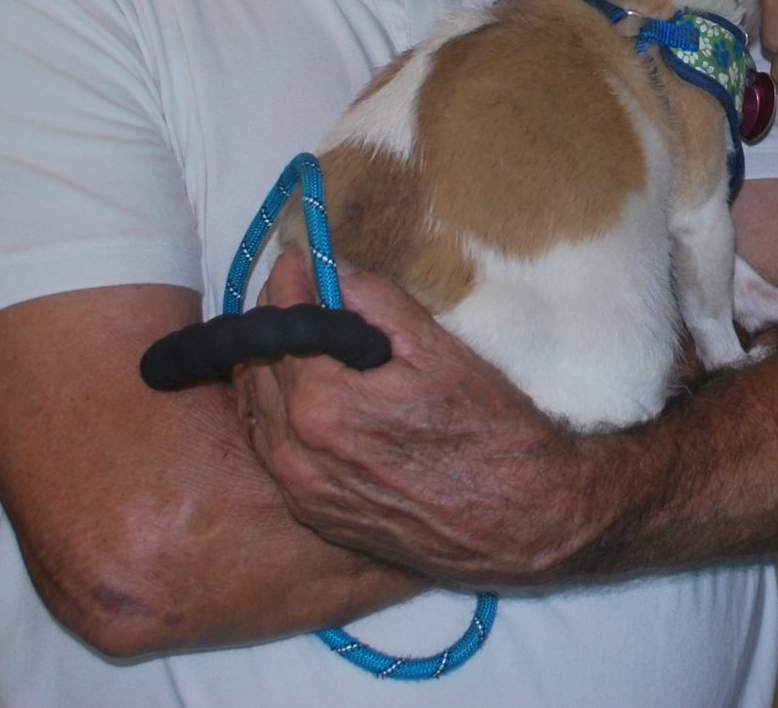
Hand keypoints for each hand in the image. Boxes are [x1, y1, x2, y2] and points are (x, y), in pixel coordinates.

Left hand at [233, 252, 594, 584]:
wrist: (520, 519)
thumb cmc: (490, 431)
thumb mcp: (439, 351)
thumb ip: (377, 303)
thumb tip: (335, 271)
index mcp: (322, 407)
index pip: (277, 325)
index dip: (286, 283)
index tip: (298, 259)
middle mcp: (297, 455)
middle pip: (256, 368)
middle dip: (275, 323)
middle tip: (305, 295)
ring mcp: (303, 493)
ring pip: (259, 414)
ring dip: (274, 370)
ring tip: (308, 342)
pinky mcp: (317, 517)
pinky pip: (276, 453)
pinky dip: (283, 416)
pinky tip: (317, 399)